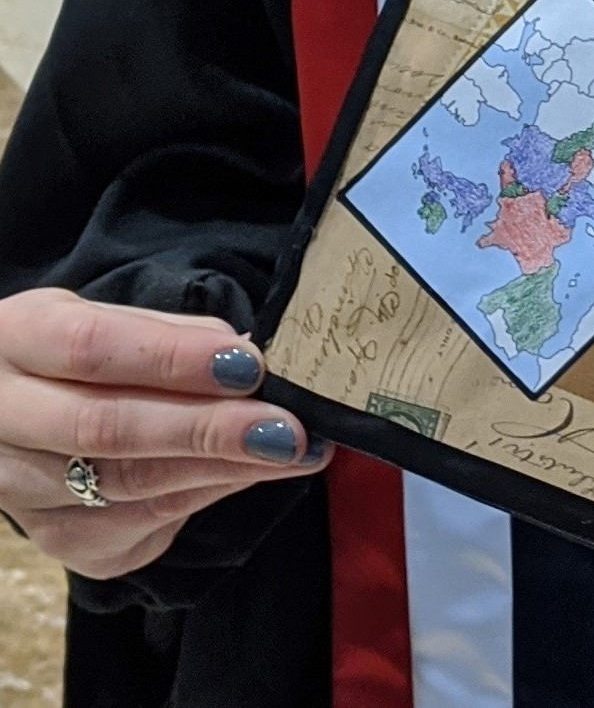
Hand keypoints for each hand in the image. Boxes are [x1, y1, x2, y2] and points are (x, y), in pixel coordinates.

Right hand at [0, 289, 330, 580]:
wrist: (28, 418)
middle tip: (285, 427)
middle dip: (206, 428)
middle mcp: (0, 420)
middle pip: (105, 428)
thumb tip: (245, 354)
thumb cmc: (85, 358)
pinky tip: (258, 473)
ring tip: (295, 450)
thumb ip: (173, 335)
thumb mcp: (112, 323)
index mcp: (13, 341)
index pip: (89, 348)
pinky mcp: (61, 540)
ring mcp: (21, 490)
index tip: (247, 364)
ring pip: (128, 485)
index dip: (171, 358)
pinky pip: (145, 522)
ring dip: (224, 468)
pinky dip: (210, 493)